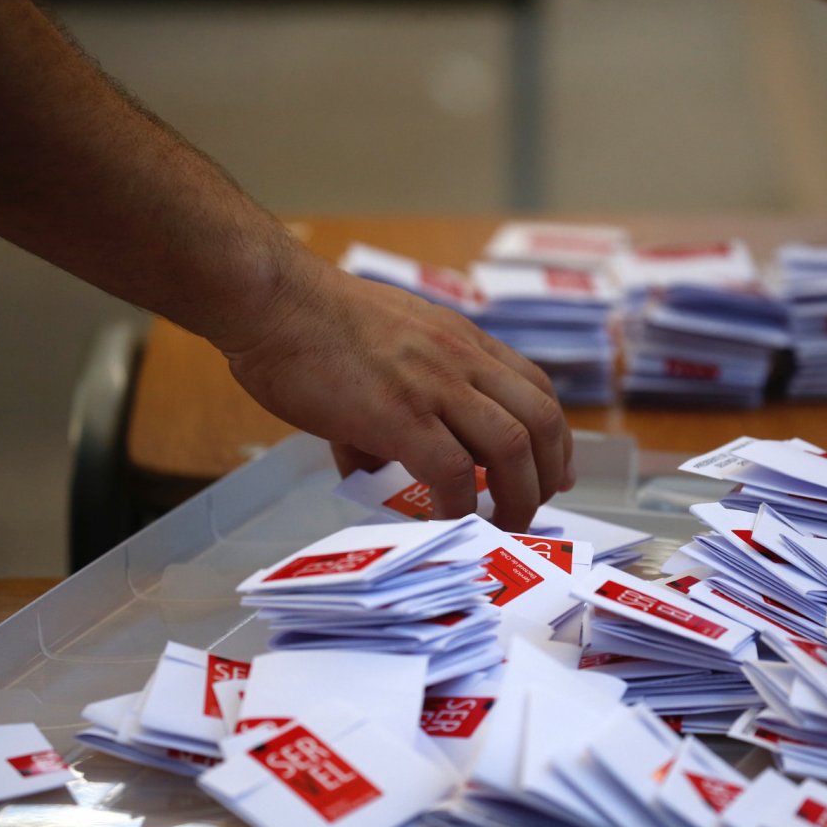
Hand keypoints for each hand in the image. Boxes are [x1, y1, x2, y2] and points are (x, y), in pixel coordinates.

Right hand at [222, 252, 574, 532]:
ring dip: (517, 496)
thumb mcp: (380, 348)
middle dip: (548, 471)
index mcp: (460, 340)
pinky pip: (453, 474)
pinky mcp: (400, 416)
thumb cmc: (308, 324)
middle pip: (539, 419)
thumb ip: (391, 403)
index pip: (533, 386)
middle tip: (537, 506)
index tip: (554, 469)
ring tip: (502, 526)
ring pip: (511, 447)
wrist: (272, 300)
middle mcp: (460, 359)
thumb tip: (370, 464)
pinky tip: (448, 524)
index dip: (553, 435)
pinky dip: (460, 507)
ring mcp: (434, 386)